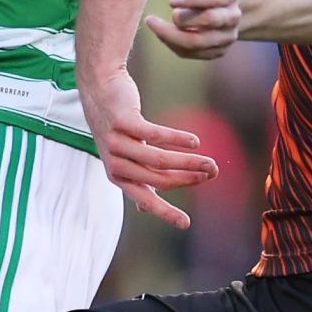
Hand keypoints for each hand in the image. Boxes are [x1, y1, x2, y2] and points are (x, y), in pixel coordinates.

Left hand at [78, 70, 216, 230]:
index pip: (146, 199)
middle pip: (159, 179)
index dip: (166, 212)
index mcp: (118, 177)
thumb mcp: (122, 156)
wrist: (99, 87)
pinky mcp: (123, 122)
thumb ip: (134, 180)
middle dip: (189, 179)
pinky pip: (154, 135)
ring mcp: (117, 144)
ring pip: (159, 160)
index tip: (186, 224)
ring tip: (210, 162)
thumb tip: (144, 210)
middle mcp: (115, 164)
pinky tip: (194, 141)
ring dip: (189, 162)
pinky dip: (177, 139)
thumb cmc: (116, 126)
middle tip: (213, 174)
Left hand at [144, 0, 246, 59]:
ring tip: (153, 23)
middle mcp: (231, 17)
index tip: (171, 0)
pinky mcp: (217, 51)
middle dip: (183, 18)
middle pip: (210, 20)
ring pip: (198, 43)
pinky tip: (161, 32)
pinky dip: (172, 43)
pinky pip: (190, 53)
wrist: (226, 6)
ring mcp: (226, 37)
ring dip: (171, 35)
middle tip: (168, 13)